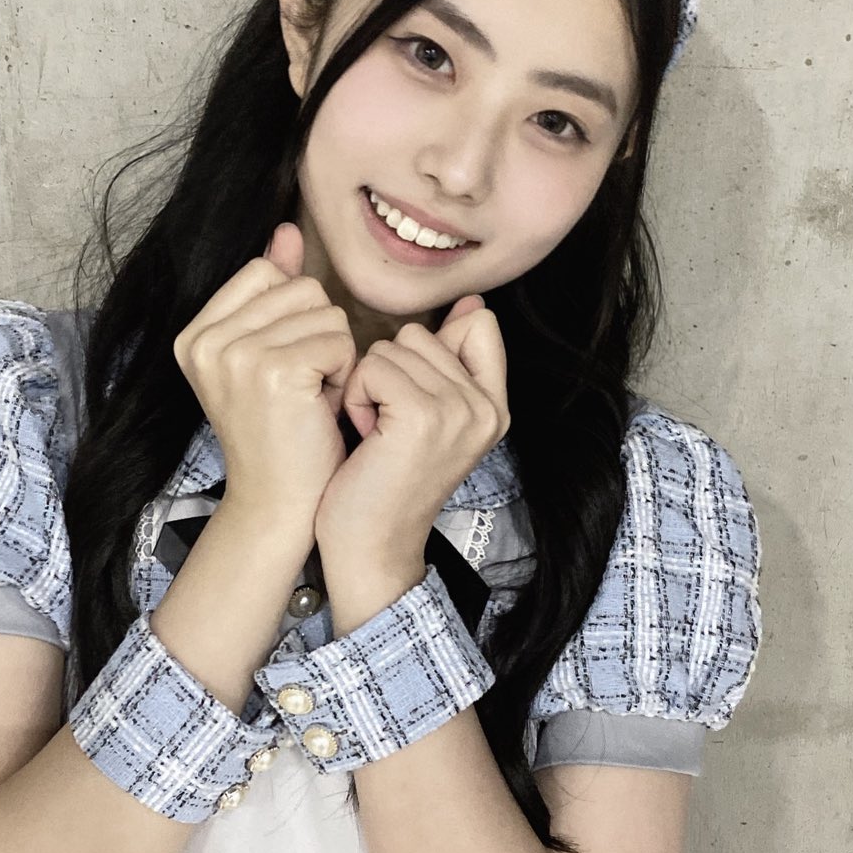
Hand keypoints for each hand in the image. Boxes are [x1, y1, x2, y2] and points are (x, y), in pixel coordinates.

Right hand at [172, 223, 356, 534]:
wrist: (279, 505)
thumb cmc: (282, 433)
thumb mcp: (269, 354)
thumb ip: (272, 289)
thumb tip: (285, 231)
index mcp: (193, 335)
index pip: (265, 273)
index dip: (294, 316)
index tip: (283, 368)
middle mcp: (205, 341)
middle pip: (300, 287)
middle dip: (317, 336)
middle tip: (300, 390)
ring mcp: (235, 355)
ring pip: (324, 311)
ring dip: (334, 356)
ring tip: (310, 399)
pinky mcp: (273, 371)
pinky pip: (339, 339)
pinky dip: (345, 374)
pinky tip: (322, 408)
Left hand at [312, 296, 510, 572]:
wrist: (370, 548)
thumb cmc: (384, 483)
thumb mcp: (429, 418)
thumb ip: (450, 362)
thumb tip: (470, 304)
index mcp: (495, 407)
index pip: (479, 326)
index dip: (431, 347)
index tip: (410, 397)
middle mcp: (487, 408)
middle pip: (422, 334)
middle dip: (389, 372)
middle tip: (388, 427)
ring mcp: (459, 411)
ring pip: (394, 347)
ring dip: (369, 385)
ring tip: (376, 433)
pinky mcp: (423, 416)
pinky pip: (374, 367)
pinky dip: (357, 396)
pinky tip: (365, 435)